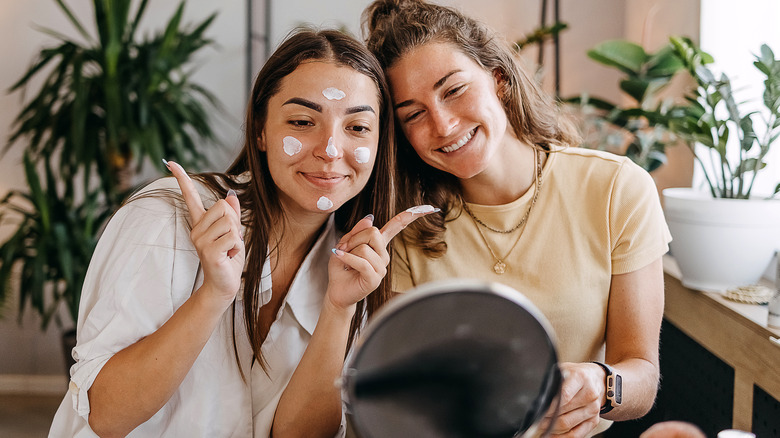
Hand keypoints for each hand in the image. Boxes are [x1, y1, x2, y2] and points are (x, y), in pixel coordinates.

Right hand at [166, 160, 244, 306]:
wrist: (224, 285)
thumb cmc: (228, 259)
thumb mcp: (233, 233)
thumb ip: (232, 215)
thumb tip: (231, 195)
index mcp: (200, 224)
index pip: (190, 197)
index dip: (182, 179)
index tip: (170, 163)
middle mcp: (196, 230)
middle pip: (224, 206)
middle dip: (235, 222)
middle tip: (230, 241)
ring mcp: (200, 241)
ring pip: (230, 222)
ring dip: (237, 237)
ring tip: (228, 250)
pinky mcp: (208, 252)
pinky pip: (233, 237)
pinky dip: (237, 247)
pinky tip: (228, 257)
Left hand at [326, 205, 438, 309]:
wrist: (336, 291)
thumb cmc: (341, 268)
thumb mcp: (345, 244)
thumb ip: (356, 232)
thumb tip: (370, 218)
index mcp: (378, 244)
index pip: (397, 226)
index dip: (411, 216)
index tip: (430, 208)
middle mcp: (383, 255)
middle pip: (373, 233)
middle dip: (354, 238)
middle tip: (343, 248)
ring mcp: (381, 267)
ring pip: (364, 248)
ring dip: (348, 252)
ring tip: (344, 260)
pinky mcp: (375, 279)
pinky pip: (362, 262)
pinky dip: (348, 258)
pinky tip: (341, 258)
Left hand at [541, 362, 603, 436]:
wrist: (597, 378)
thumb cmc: (574, 374)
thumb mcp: (562, 369)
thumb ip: (552, 381)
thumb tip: (537, 398)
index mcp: (580, 378)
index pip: (563, 395)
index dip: (549, 406)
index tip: (536, 411)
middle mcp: (589, 394)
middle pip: (563, 412)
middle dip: (545, 418)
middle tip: (533, 420)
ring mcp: (593, 409)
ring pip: (567, 425)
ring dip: (550, 428)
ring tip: (539, 427)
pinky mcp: (594, 420)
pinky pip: (576, 434)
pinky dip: (561, 437)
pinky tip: (550, 435)